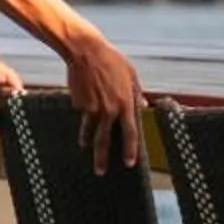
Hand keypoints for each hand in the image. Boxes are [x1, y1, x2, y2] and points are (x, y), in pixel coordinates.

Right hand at [64, 28, 143, 173]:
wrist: (85, 51)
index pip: (130, 132)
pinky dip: (82, 110)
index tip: (129, 164)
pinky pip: (82, 112)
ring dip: (87, 142)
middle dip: (102, 157)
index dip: (130, 149)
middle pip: (106, 139)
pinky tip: (81, 99)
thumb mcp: (130, 74)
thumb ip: (137, 93)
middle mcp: (110, 109)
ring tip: (85, 149)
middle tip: (100, 172)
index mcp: (126, 102)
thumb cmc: (111, 59)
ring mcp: (93, 108)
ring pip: (90, 131)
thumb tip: (144, 107)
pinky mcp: (80, 103)